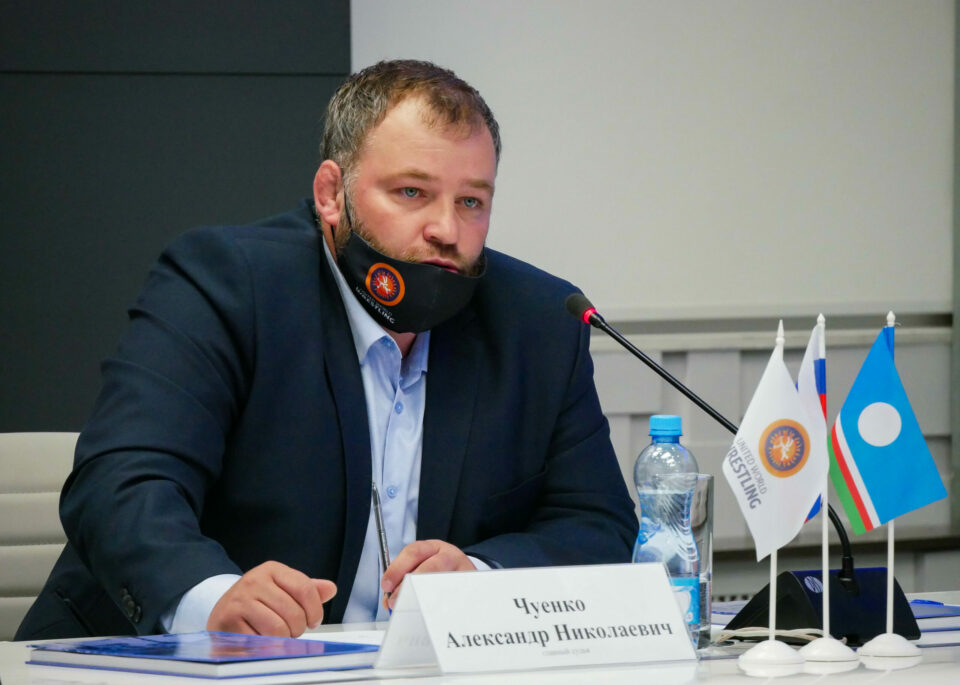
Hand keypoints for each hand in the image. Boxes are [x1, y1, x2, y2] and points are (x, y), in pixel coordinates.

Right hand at [207, 561, 336, 636]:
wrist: (222, 609)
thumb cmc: (258, 601)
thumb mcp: (282, 589)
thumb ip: (307, 590)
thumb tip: (331, 589)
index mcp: (272, 569)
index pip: (305, 589)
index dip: (315, 610)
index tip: (313, 622)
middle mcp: (254, 581)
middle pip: (293, 613)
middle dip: (297, 629)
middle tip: (292, 631)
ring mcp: (239, 600)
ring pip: (277, 629)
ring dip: (283, 640)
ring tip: (278, 637)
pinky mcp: (228, 621)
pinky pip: (259, 642)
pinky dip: (265, 647)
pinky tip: (261, 640)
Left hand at [381, 540, 475, 609]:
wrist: (465, 572)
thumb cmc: (438, 571)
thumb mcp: (422, 566)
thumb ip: (402, 580)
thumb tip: (388, 601)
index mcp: (433, 547)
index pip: (413, 552)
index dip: (397, 569)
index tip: (387, 585)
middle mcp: (449, 555)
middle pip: (429, 567)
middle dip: (408, 586)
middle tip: (396, 601)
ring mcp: (462, 569)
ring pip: (442, 582)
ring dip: (424, 598)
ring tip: (412, 609)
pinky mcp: (470, 585)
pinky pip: (454, 596)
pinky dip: (441, 606)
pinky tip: (431, 613)